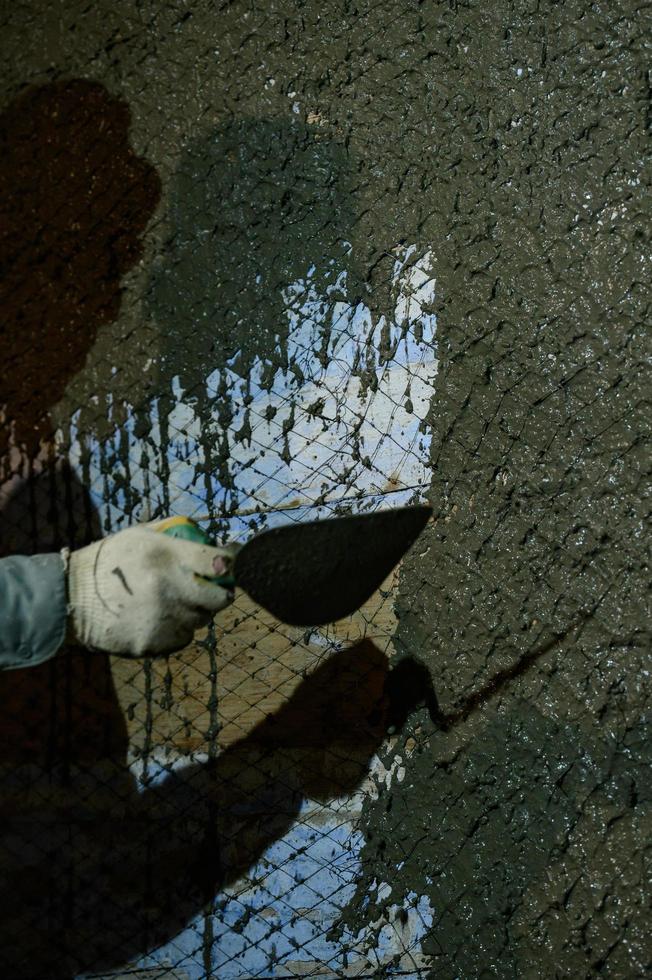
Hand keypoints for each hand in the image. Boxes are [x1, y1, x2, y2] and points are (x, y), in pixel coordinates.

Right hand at [66, 521, 236, 655]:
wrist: (72, 598)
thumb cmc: (111, 561)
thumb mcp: (140, 535)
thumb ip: (177, 534)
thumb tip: (213, 539)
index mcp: (165, 556)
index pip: (219, 562)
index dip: (229, 564)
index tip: (227, 565)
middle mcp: (167, 588)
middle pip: (220, 599)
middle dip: (220, 593)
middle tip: (210, 589)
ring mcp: (162, 619)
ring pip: (201, 620)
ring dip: (194, 612)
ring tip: (172, 601)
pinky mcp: (153, 643)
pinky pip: (183, 638)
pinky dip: (177, 630)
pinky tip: (158, 618)